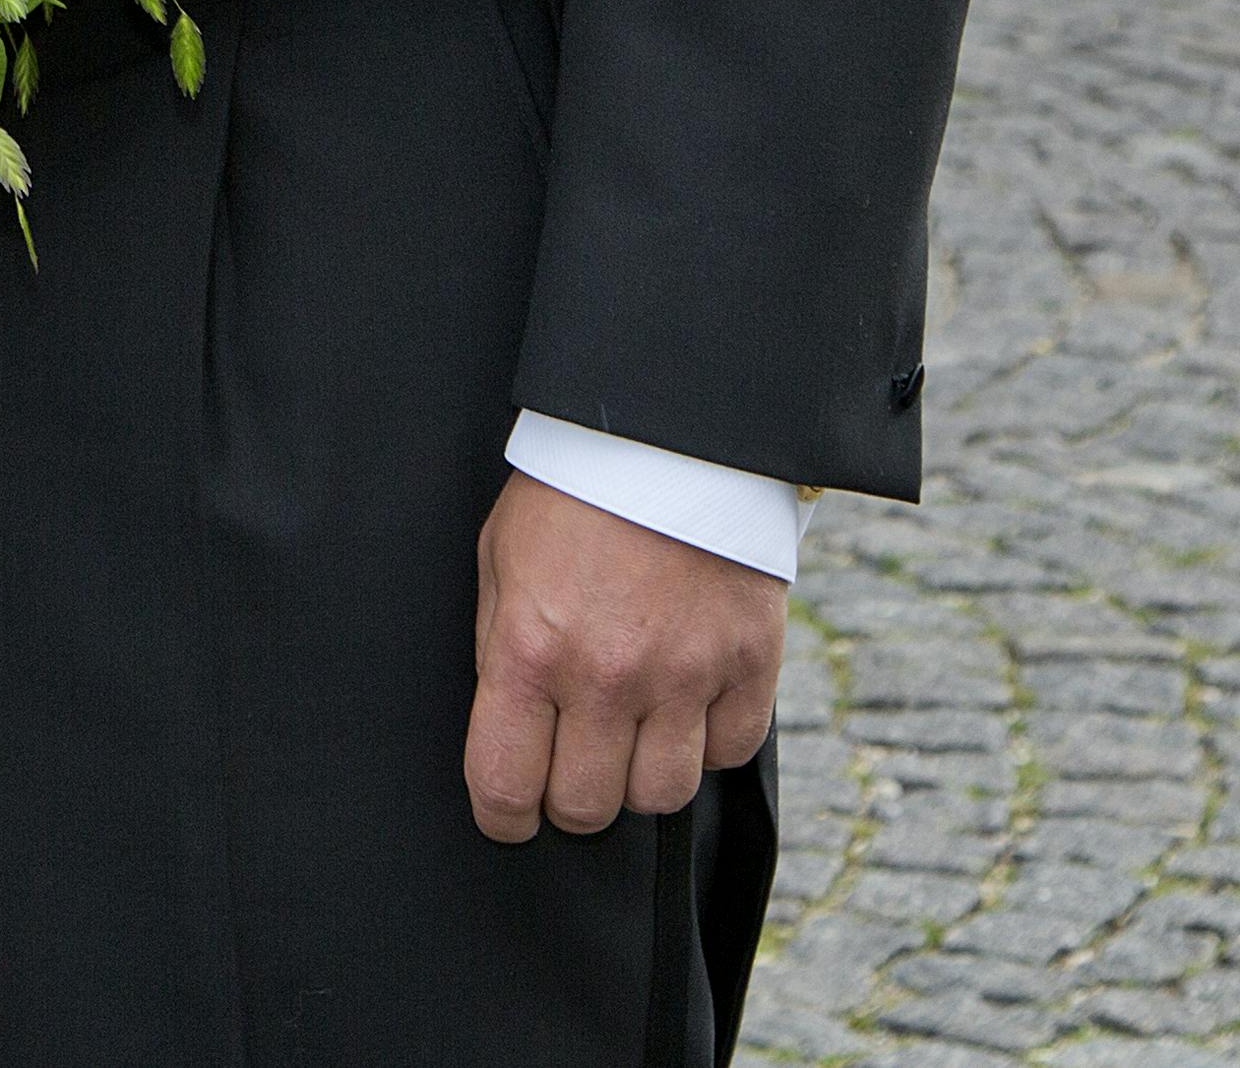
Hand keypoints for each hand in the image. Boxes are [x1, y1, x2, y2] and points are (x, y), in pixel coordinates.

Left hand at [466, 474, 785, 841]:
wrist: (667, 436)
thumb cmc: (571, 493)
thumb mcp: (502, 559)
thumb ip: (503, 648)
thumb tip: (508, 725)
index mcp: (532, 648)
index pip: (505, 782)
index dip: (502, 814)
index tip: (508, 814)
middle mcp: (607, 676)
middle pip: (587, 805)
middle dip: (569, 798)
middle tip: (570, 764)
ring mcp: (684, 676)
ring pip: (661, 796)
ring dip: (639, 777)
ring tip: (628, 733)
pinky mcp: (748, 667)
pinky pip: (727, 754)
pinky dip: (705, 743)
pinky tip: (685, 703)